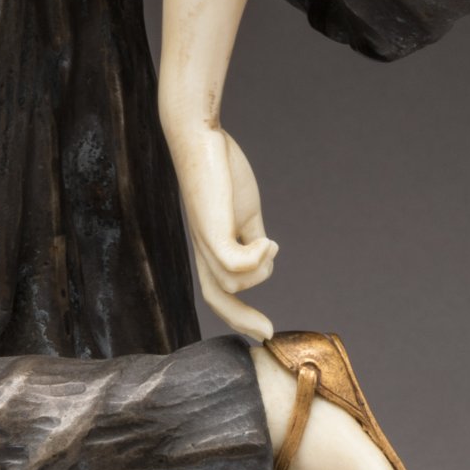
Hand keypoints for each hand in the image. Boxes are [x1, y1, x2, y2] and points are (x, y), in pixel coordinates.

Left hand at [163, 114, 277, 340]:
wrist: (200, 137)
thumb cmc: (222, 170)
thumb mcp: (244, 211)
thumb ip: (253, 237)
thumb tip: (269, 255)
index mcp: (210, 247)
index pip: (219, 292)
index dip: (240, 315)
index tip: (264, 330)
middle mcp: (202, 248)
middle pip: (217, 298)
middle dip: (243, 320)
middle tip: (267, 333)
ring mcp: (204, 239)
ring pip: (232, 282)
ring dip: (260, 269)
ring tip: (268, 240)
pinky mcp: (210, 227)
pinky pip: (233, 263)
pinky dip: (257, 258)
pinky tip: (268, 240)